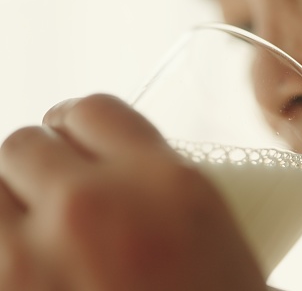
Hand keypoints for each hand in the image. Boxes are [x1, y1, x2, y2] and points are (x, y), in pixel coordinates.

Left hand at [0, 94, 264, 290]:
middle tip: (56, 190)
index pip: (92, 110)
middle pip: (26, 143)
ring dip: (8, 202)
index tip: (76, 140)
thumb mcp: (211, 230)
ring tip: (34, 228)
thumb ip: (155, 183)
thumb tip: (104, 163)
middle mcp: (97, 207)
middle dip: (39, 163)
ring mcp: (35, 260)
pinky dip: (4, 244)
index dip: (79, 123)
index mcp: (166, 184)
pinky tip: (29, 261)